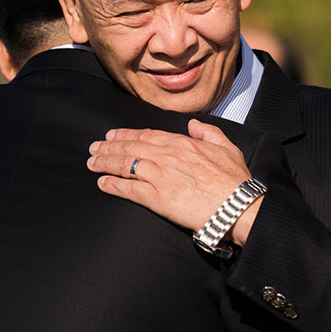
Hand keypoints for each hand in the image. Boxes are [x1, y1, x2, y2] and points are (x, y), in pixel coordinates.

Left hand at [89, 120, 260, 245]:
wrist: (239, 207)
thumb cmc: (236, 181)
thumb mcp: (229, 149)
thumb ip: (210, 133)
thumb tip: (193, 125)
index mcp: (184, 143)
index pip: (148, 135)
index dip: (127, 134)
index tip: (113, 135)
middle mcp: (168, 156)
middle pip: (131, 148)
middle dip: (109, 147)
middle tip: (93, 147)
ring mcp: (160, 176)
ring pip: (125, 165)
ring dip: (105, 163)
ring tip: (91, 163)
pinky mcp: (157, 198)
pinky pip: (128, 188)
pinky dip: (112, 185)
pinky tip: (101, 183)